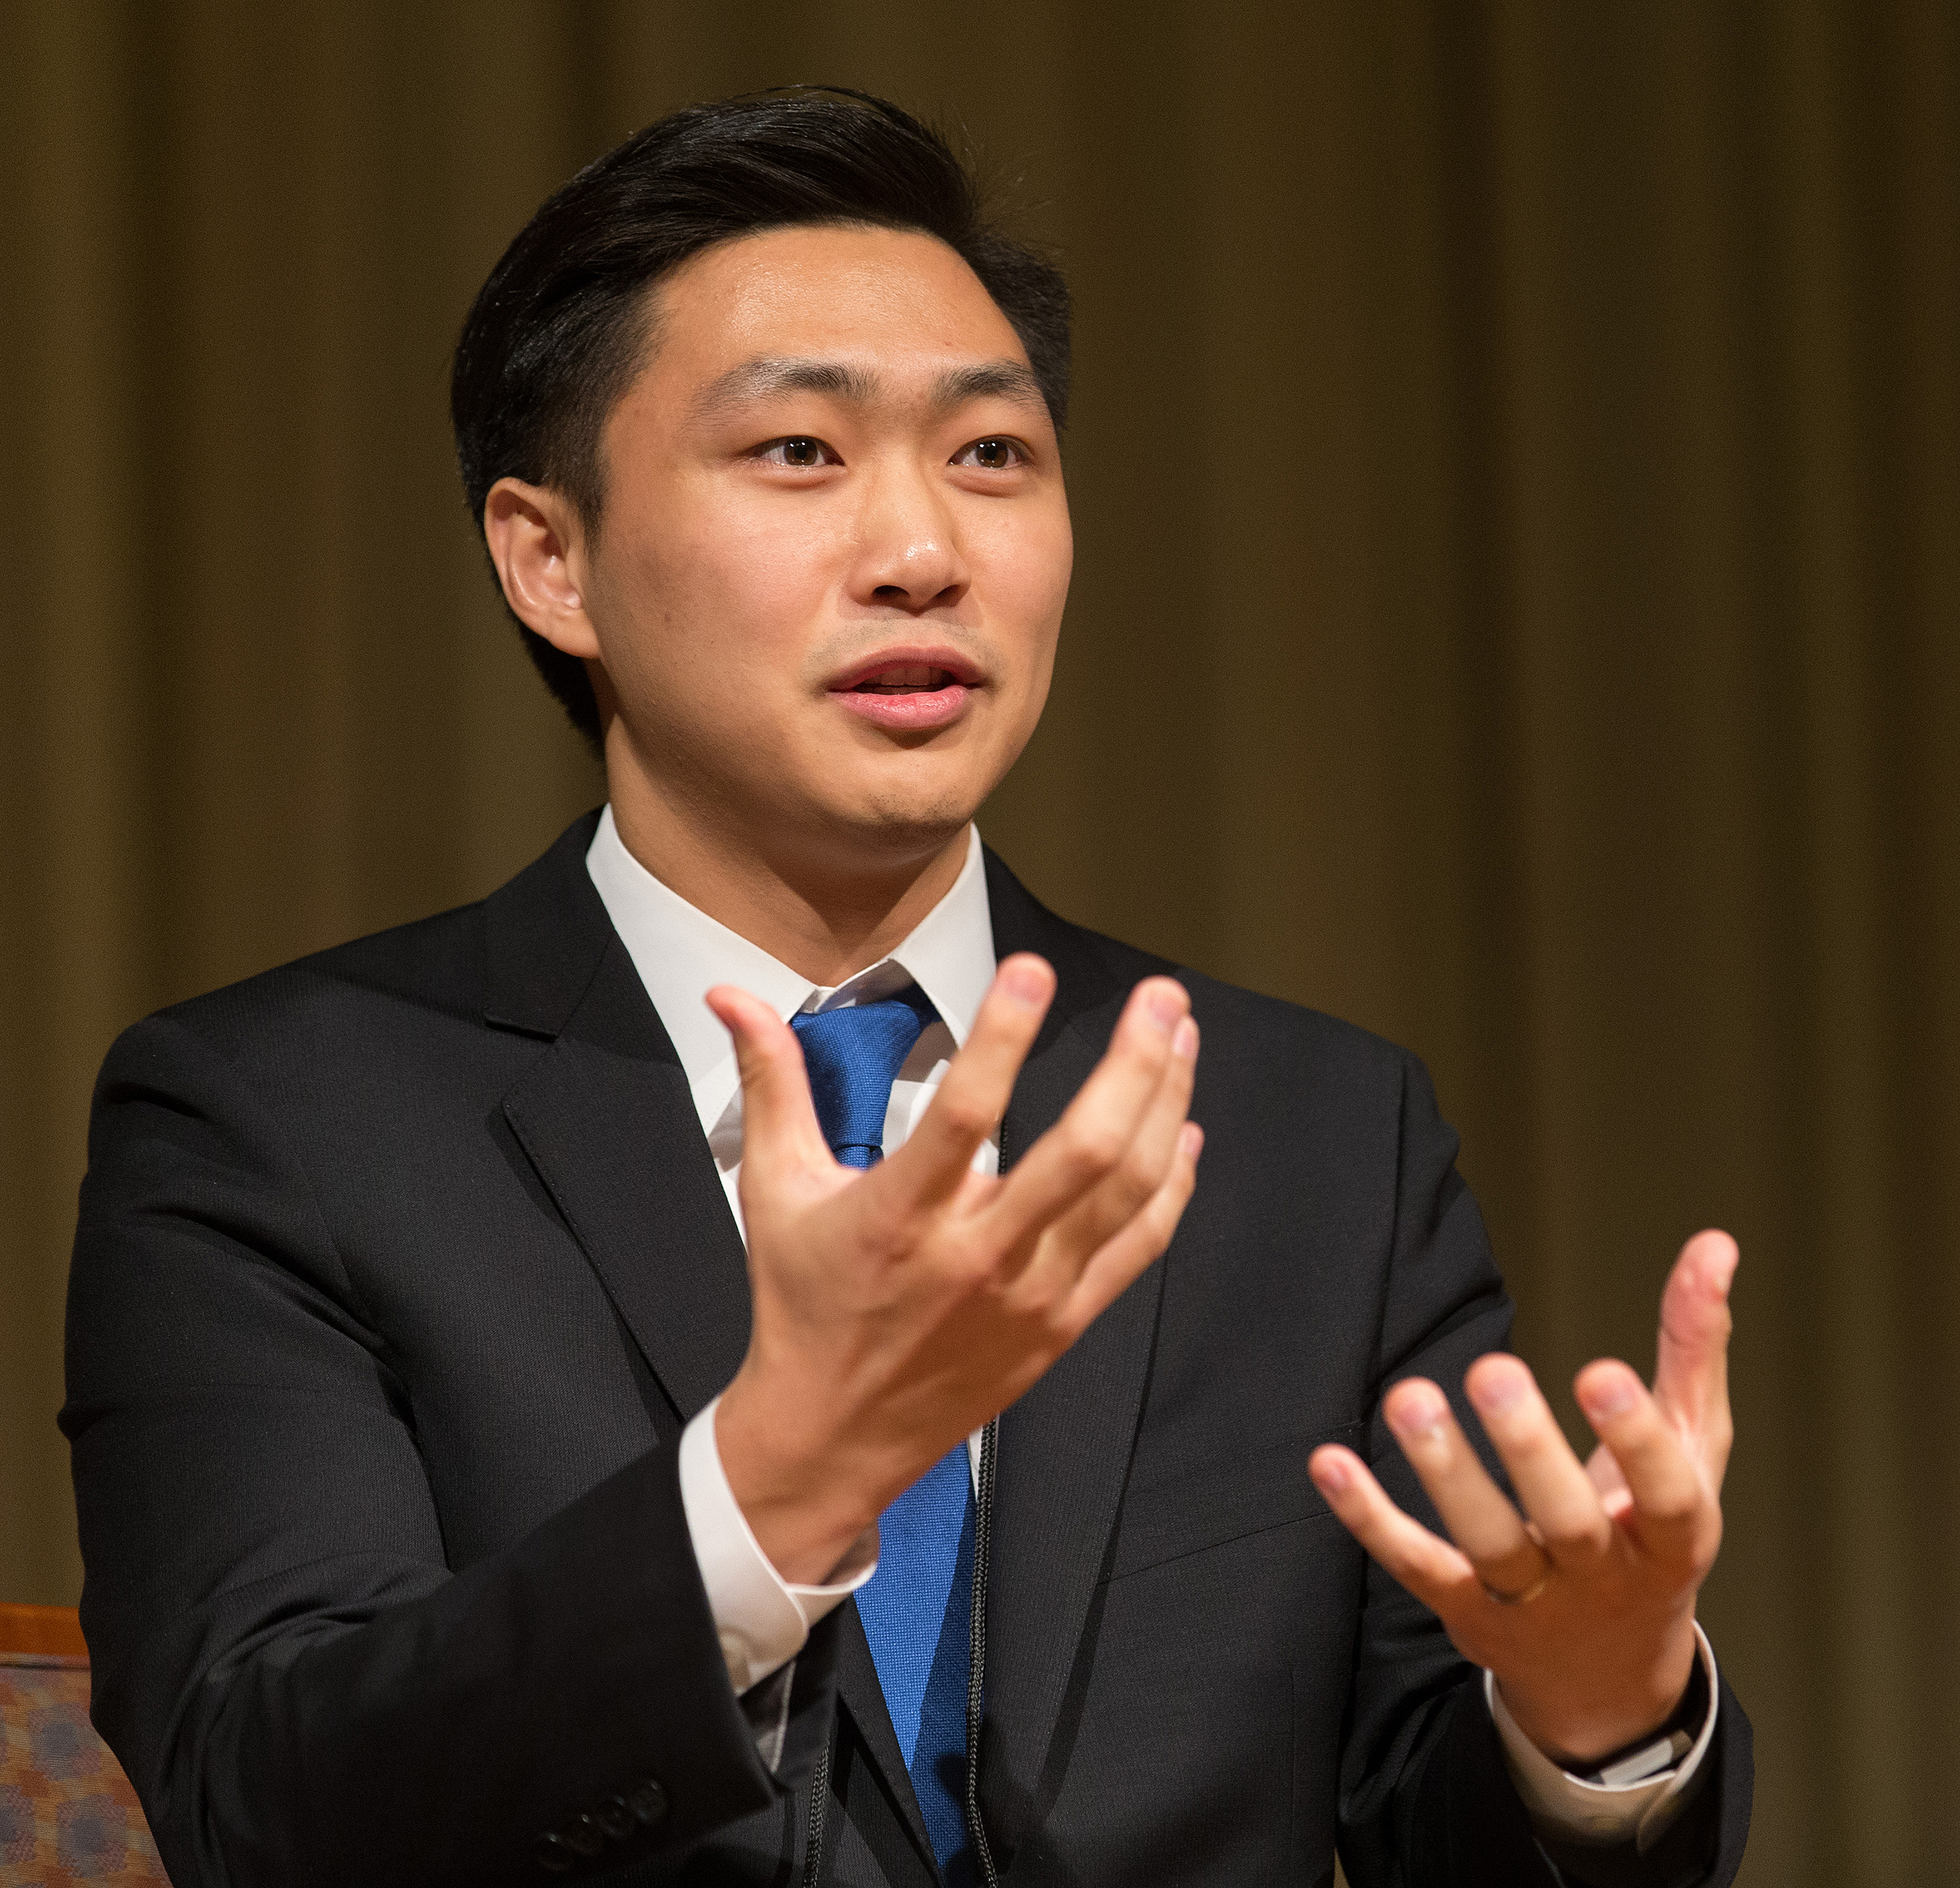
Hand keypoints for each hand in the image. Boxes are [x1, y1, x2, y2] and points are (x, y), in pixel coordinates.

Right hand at [711, 955, 1202, 1583]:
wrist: (833, 1434)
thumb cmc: (803, 1300)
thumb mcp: (774, 1188)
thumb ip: (769, 1082)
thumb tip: (731, 994)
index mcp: (900, 1215)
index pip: (964, 1114)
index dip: (1002, 1036)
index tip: (1034, 968)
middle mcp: (977, 1256)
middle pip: (1085, 1152)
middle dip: (1134, 1064)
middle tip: (1162, 994)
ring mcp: (1032, 1294)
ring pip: (1127, 1191)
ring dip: (1164, 1104)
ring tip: (1181, 1033)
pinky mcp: (1064, 1323)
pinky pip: (1139, 1245)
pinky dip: (1171, 1184)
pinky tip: (1184, 1127)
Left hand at [1308, 1230, 1737, 1764]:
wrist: (1611, 1680)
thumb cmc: (1654, 1529)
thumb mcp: (1694, 1447)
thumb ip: (1695, 1346)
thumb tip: (1715, 1242)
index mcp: (1673, 1536)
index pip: (1666, 1492)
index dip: (1636, 1437)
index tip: (1600, 1370)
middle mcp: (1606, 1578)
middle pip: (1568, 1522)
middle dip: (1530, 1450)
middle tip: (1492, 1369)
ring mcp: (1534, 1603)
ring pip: (1487, 1546)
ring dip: (1445, 1474)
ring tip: (1408, 1397)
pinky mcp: (1467, 1615)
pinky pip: (1416, 1566)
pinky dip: (1370, 1518)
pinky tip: (1329, 1462)